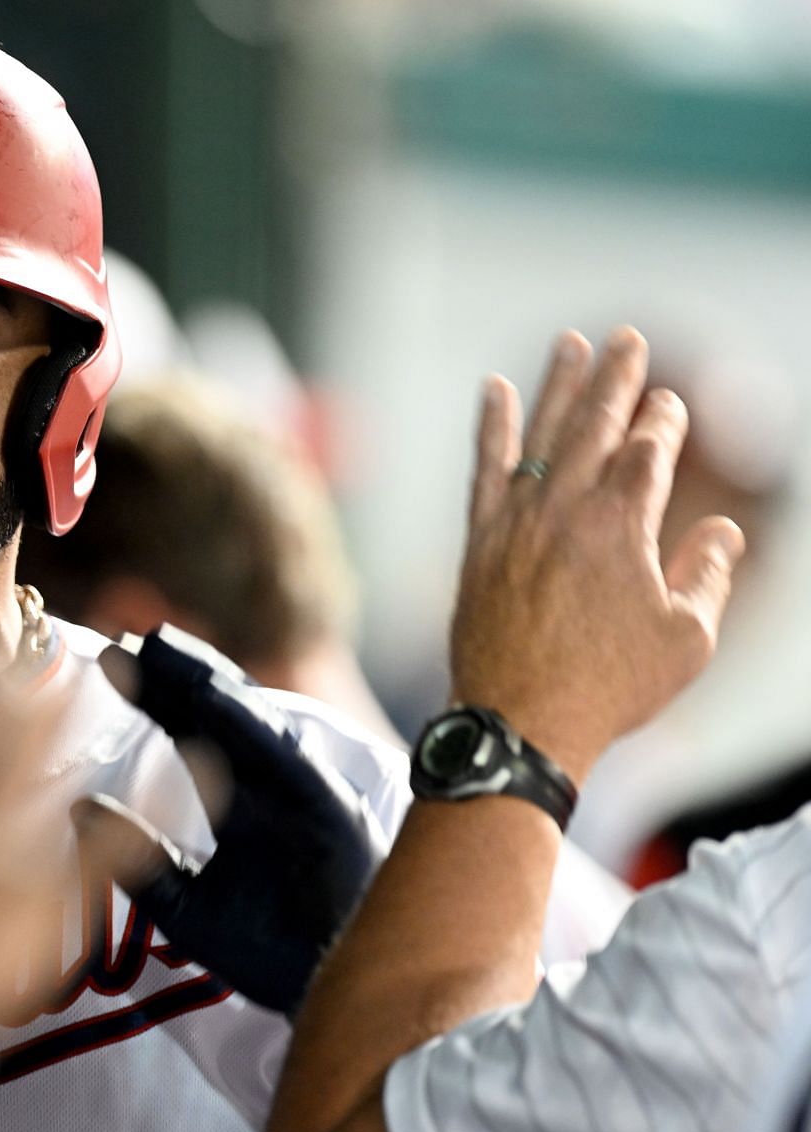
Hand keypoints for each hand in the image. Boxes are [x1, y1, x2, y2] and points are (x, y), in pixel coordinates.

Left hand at [76, 628, 383, 1015]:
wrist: (336, 999)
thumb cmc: (268, 952)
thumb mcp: (187, 906)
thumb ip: (140, 860)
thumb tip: (79, 808)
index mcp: (244, 801)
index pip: (194, 732)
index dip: (154, 695)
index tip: (109, 661)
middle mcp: (274, 788)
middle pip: (220, 715)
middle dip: (176, 674)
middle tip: (127, 639)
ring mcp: (303, 795)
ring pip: (251, 724)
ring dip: (208, 683)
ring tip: (163, 648)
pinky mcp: (330, 812)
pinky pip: (285, 761)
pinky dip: (249, 727)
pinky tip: (213, 698)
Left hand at [450, 328, 744, 783]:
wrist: (518, 722)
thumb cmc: (609, 687)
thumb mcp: (686, 638)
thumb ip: (707, 575)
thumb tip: (721, 530)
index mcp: (625, 524)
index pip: (648, 450)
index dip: (662, 421)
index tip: (669, 402)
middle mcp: (567, 509)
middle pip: (594, 425)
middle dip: (615, 379)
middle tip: (626, 338)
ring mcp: (517, 522)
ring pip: (540, 437)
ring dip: (557, 386)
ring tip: (571, 343)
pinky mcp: (480, 542)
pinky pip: (485, 470)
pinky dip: (491, 429)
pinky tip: (494, 391)